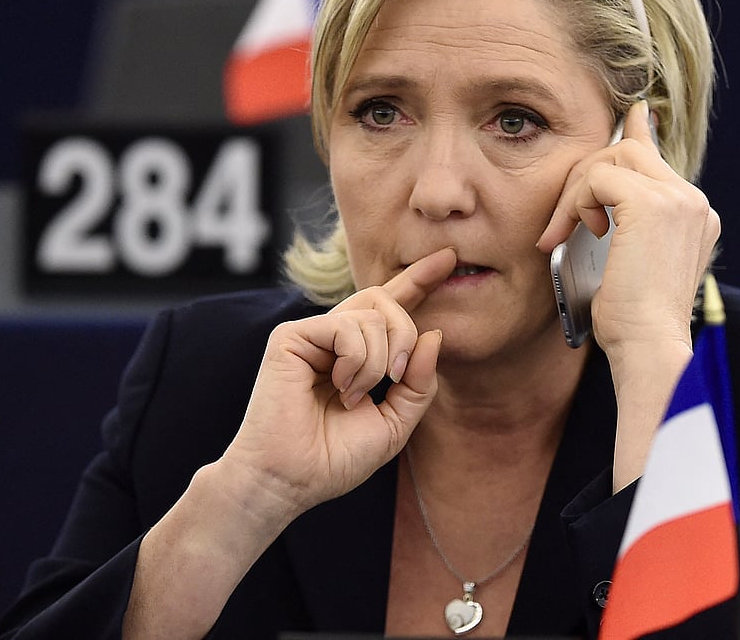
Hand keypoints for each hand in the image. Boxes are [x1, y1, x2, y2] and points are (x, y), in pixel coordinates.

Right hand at [221, 247, 456, 518]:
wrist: (290, 480)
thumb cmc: (333, 459)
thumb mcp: (394, 424)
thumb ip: (419, 383)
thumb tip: (434, 335)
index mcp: (356, 355)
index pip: (390, 308)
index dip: (418, 281)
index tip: (449, 259)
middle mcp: (333, 338)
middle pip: (385, 299)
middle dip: (405, 334)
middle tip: (398, 375)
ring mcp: (311, 334)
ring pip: (372, 314)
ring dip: (379, 361)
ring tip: (355, 396)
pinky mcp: (291, 336)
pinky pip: (346, 326)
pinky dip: (357, 360)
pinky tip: (341, 387)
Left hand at [536, 102, 719, 490]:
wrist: (647, 348)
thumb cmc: (630, 322)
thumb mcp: (626, 265)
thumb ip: (621, 227)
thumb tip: (599, 202)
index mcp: (694, 214)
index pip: (657, 157)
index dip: (636, 133)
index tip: (629, 116)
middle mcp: (693, 202)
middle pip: (628, 151)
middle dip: (584, 176)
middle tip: (561, 222)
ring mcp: (678, 199)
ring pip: (611, 157)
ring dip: (574, 193)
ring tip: (561, 234)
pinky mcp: (651, 204)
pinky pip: (597, 177)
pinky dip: (573, 204)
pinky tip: (569, 234)